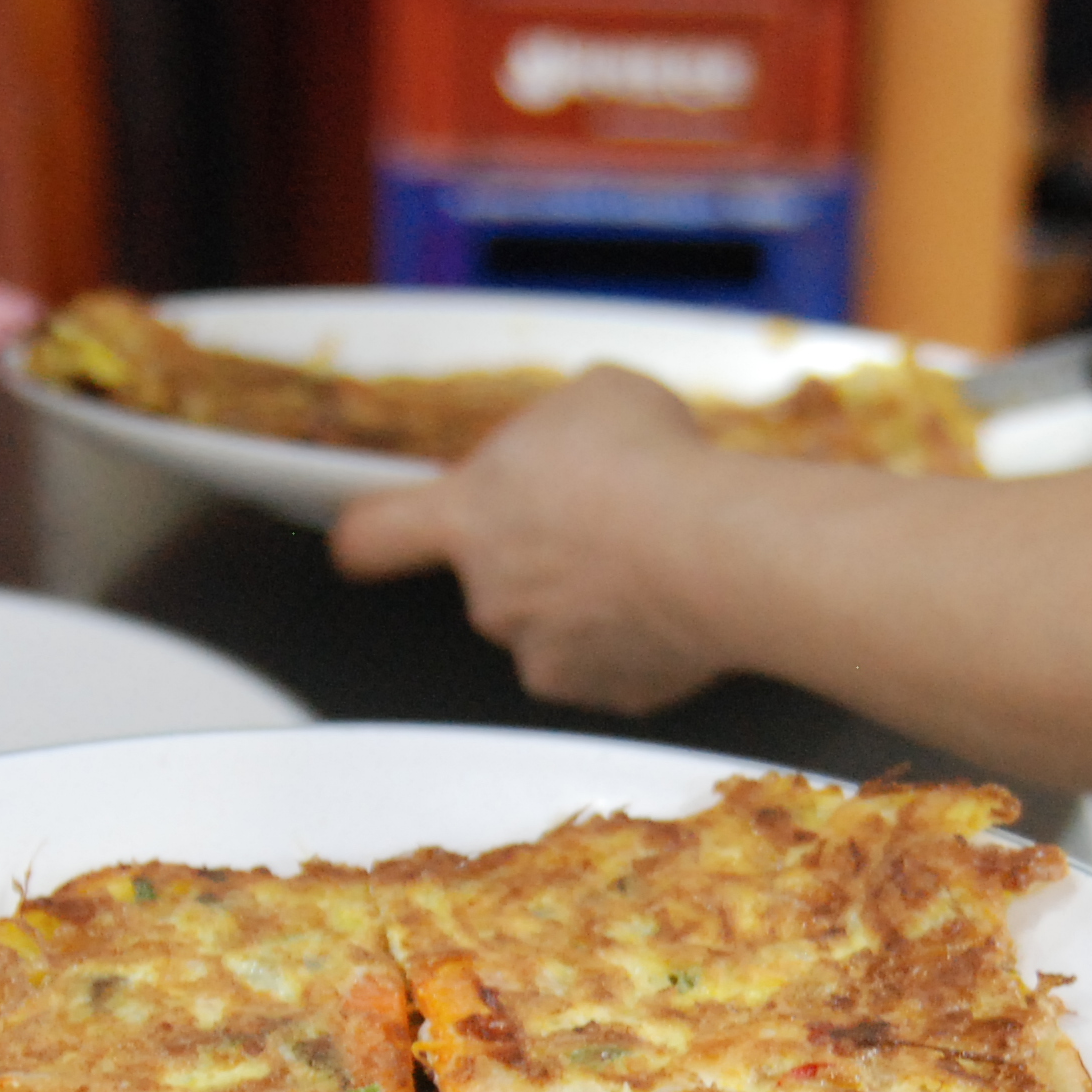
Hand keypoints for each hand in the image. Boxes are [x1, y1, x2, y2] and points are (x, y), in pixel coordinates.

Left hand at [331, 367, 729, 712]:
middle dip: (537, 555)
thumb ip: (554, 430)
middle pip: (493, 580)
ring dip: (592, 598)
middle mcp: (492, 599)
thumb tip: (570, 442)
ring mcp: (547, 656)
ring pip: (557, 627)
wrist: (721, 550)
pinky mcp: (612, 694)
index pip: (375, 536)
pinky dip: (644, 637)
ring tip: (654, 556)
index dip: (371, 535)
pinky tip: (680, 596)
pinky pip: (618, 662)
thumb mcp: (593, 397)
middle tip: (599, 518)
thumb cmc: (651, 466)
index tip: (371, 538)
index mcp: (468, 516)